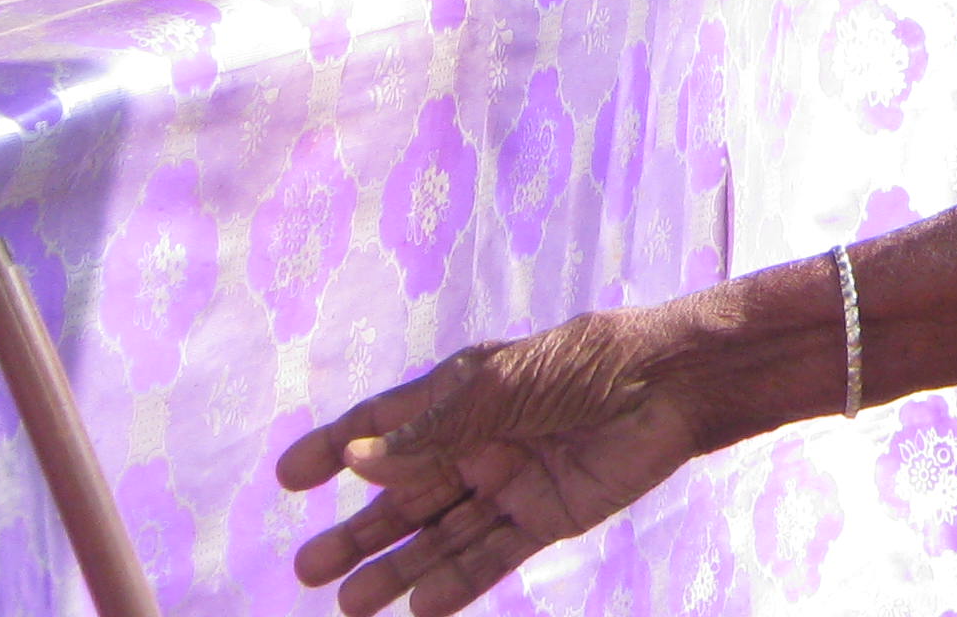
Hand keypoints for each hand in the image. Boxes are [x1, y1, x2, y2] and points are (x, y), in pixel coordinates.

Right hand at [278, 308, 701, 613]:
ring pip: (441, 535)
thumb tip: (357, 458)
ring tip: (347, 605)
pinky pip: (491, 555)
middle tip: (307, 569)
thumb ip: (431, 431)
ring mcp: (509, 482)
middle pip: (406, 496)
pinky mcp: (545, 516)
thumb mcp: (497, 389)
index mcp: (461, 395)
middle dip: (359, 533)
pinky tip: (418, 609)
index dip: (338, 448)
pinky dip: (456, 583)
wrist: (667, 385)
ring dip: (397, 569)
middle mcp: (478, 442)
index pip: (386, 425)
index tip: (288, 477)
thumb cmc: (581, 365)